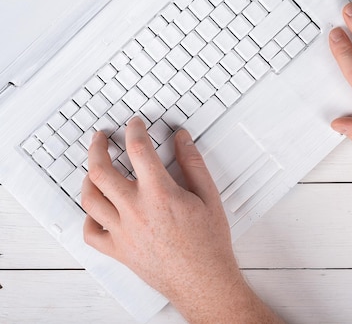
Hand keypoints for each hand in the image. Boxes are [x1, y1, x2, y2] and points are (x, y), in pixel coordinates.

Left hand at [81, 117, 243, 315]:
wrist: (204, 280)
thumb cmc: (209, 243)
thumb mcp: (209, 197)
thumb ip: (193, 164)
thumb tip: (182, 140)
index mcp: (159, 194)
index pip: (138, 150)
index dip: (134, 130)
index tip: (135, 124)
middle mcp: (136, 211)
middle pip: (100, 171)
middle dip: (97, 147)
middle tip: (101, 138)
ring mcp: (123, 232)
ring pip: (89, 199)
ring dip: (88, 178)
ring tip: (94, 170)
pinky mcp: (118, 251)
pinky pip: (91, 233)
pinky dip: (89, 218)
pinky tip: (97, 210)